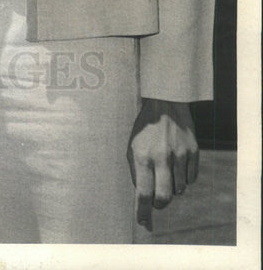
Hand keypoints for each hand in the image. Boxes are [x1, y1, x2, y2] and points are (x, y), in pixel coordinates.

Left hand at [127, 98, 198, 231]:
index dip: (143, 212)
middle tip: (158, 202)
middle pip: (164, 197)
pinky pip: (191, 179)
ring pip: (180, 189)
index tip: (143, 222)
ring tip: (167, 171)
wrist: (165, 104)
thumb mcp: (133, 147)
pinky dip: (184, 178)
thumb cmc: (145, 129)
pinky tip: (178, 164)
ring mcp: (180, 155)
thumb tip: (143, 199)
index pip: (143, 193)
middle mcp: (161, 157)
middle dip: (160, 204)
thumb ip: (137, 172)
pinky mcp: (194, 152)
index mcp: (142, 156)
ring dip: (173, 187)